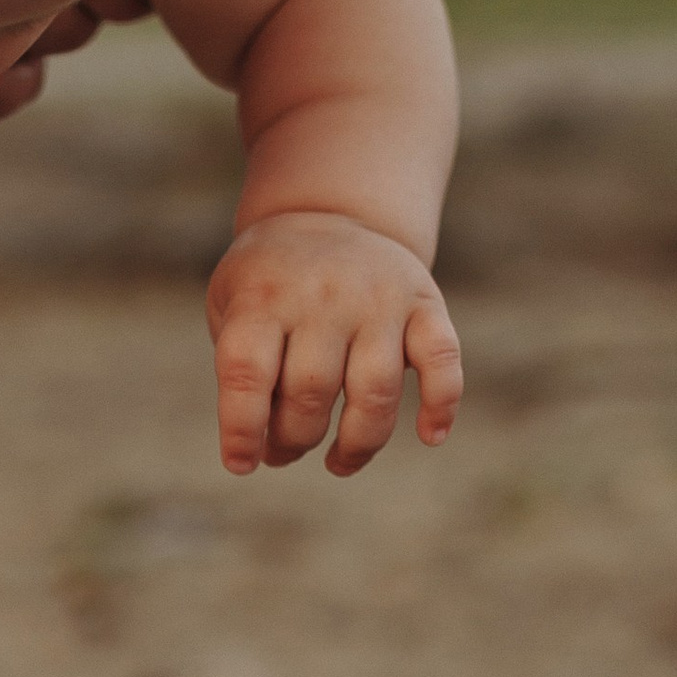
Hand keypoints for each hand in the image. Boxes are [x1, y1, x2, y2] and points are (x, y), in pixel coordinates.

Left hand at [207, 210, 461, 477]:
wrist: (327, 212)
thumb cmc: (269, 283)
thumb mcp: (232, 307)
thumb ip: (243, 371)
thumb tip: (268, 449)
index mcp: (263, 297)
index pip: (248, 372)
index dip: (243, 429)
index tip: (243, 465)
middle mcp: (324, 296)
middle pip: (311, 392)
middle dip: (295, 440)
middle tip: (286, 451)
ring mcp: (379, 298)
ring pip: (375, 393)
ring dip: (357, 445)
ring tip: (337, 463)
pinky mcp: (425, 303)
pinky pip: (443, 361)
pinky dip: (442, 404)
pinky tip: (430, 436)